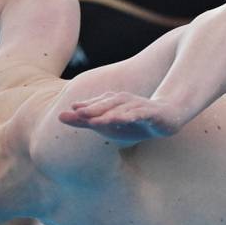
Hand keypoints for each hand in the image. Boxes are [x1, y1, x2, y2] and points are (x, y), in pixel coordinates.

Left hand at [59, 92, 185, 140]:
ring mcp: (138, 106)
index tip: (67, 113)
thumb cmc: (133, 121)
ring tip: (96, 121)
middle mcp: (124, 100)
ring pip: (122, 109)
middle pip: (106, 104)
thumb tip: (58, 116)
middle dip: (92, 108)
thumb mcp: (107, 123)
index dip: (83, 108)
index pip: (95, 106)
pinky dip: (131, 115)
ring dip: (109, 114)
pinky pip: (140, 114)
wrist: (167, 118)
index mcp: (112, 102)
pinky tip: (122, 120)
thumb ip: (84, 121)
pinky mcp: (151, 113)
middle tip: (78, 113)